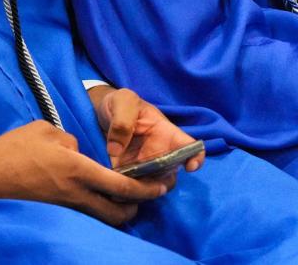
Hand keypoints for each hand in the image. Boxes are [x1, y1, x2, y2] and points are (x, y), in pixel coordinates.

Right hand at [0, 120, 169, 225]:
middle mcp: (76, 194)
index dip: (146, 189)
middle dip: (136, 207)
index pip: (122, 186)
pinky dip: (96, 212)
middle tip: (144, 195)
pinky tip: (96, 200)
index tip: (160, 187)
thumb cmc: (16, 148)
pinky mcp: (53, 213)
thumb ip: (73, 141)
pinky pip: (83, 216)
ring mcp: (64, 208)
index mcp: (79, 170)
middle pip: (118, 213)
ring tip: (123, 198)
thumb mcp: (49, 131)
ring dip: (117, 211)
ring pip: (101, 219)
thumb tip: (80, 152)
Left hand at [89, 86, 205, 187]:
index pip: (190, 147)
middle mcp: (159, 154)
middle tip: (140, 185)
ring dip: (138, 195)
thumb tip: (116, 150)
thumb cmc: (120, 103)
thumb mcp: (123, 102)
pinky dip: (123, 196)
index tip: (190, 167)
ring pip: (150, 190)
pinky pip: (130, 192)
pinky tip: (110, 191)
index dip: (196, 158)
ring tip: (120, 191)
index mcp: (166, 134)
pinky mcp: (126, 176)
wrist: (101, 111)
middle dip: (159, 187)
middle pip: (170, 177)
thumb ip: (122, 121)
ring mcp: (143, 168)